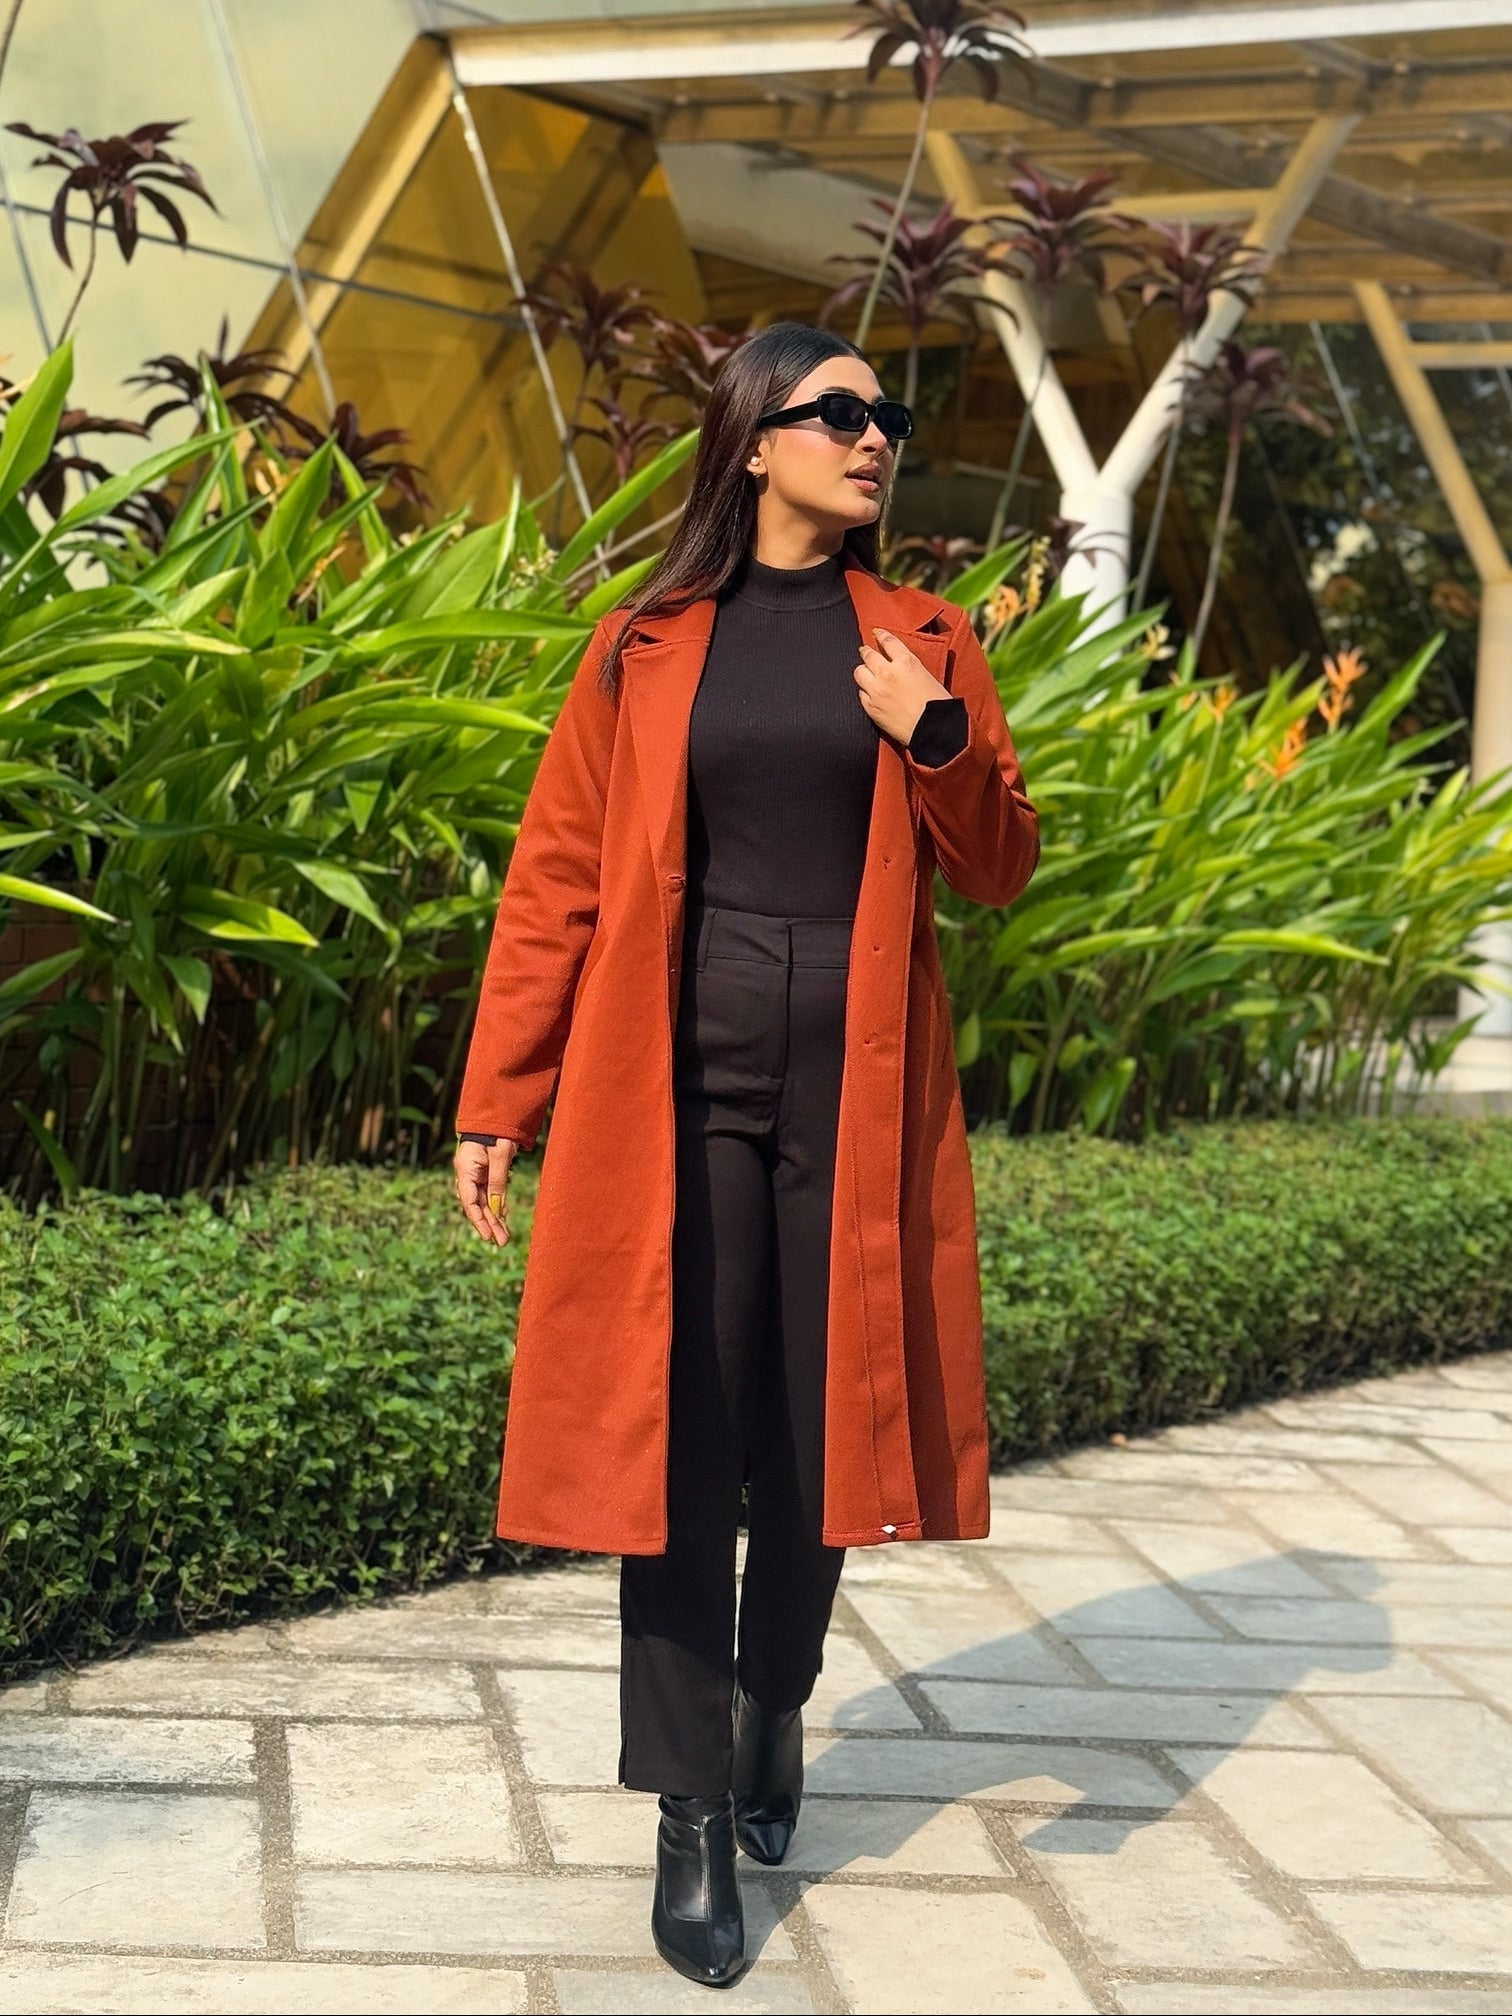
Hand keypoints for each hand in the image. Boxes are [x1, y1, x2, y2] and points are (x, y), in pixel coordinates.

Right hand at [454, 1137, 515, 1246]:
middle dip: (488, 1224)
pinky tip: (502, 1219)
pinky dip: (496, 1206)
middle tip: (500, 1243)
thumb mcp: (501, 1156)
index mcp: (465, 1168)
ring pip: (482, 1201)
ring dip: (493, 1219)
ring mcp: (475, 1174)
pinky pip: (489, 1194)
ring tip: (503, 1237)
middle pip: (476, 1204)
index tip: (488, 1236)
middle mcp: (467, 1174)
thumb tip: (497, 1208)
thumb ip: (498, 1181)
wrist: (497, 1114)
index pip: (469, 1200)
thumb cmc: (498, 1132)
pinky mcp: (484, 1173)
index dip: (478, 1220)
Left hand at [853, 626, 948, 745]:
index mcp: (907, 662)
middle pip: (868, 655)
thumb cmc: (938, 704)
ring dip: (863, 671)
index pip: (888, 641)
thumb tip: (900, 664)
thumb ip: (910, 667)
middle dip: (866, 651)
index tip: (876, 633)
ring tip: (866, 673)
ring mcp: (877, 690)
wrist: (933, 729)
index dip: (880, 635)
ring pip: (859, 672)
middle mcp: (888, 673)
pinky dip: (865, 692)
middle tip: (865, 651)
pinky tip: (869, 693)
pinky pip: (860, 694)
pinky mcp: (871, 707)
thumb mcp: (927, 675)